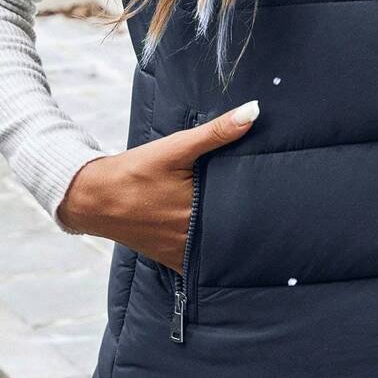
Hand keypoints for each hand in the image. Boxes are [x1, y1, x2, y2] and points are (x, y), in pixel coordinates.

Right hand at [57, 100, 260, 270]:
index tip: (282, 200)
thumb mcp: (177, 148)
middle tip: (277, 214)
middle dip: (254, 225)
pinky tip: (230, 250)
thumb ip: (217, 132)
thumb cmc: (136, 171)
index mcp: (199, 210)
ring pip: (220, 251)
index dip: (266, 208)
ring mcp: (182, 252)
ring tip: (261, 233)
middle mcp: (193, 236)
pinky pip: (200, 265)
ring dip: (235, 241)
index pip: (244, 211)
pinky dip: (214, 258)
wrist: (94, 197)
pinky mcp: (172, 259)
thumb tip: (253, 112)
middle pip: (235, 232)